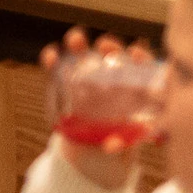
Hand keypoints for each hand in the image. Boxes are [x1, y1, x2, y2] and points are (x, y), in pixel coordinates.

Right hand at [38, 27, 144, 190]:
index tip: (135, 56)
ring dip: (79, 42)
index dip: (140, 58)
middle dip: (109, 46)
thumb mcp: (124, 144)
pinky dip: (53, 59)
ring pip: (84, 53)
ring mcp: (88, 77)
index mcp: (135, 89)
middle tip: (105, 48)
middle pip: (113, 53)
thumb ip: (120, 143)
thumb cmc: (119, 143)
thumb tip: (110, 146)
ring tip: (75, 41)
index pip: (142, 67)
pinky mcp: (66, 82)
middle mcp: (111, 77)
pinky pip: (58, 66)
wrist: (95, 152)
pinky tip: (51, 58)